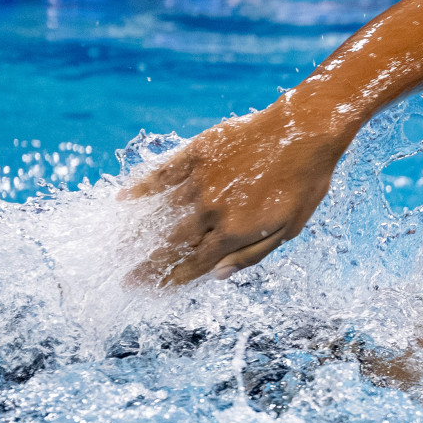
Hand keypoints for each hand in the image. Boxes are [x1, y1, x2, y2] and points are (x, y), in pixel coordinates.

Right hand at [119, 102, 342, 285]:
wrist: (305, 131)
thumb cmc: (304, 182)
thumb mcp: (289, 228)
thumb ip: (252, 254)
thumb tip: (218, 275)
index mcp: (235, 232)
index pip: (196, 263)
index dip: (173, 279)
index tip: (153, 290)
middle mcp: (212, 210)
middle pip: (172, 244)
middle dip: (148, 265)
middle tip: (126, 280)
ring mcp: (201, 180)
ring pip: (161, 212)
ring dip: (137, 232)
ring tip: (117, 247)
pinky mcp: (196, 154)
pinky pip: (161, 174)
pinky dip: (141, 188)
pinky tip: (124, 199)